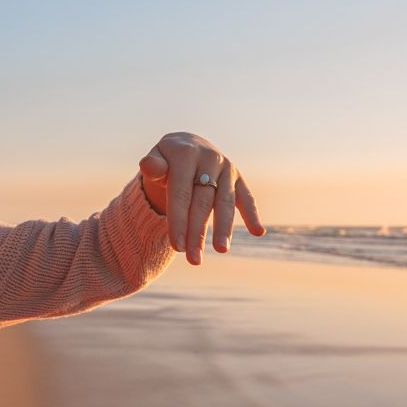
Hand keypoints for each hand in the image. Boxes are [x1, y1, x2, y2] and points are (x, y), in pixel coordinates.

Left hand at [138, 132, 264, 264]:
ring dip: (224, 228)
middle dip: (197, 232)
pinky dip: (252, 214)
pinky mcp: (238, 177)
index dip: (178, 220)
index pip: (181, 193)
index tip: (177, 247)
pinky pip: (246, 197)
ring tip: (221, 250)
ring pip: (225, 202)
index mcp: (186, 154)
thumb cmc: (166, 161)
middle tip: (193, 260)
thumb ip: (152, 166)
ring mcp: (226, 168)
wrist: (187, 146)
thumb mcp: (155, 159)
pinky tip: (258, 232)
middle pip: (202, 202)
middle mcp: (209, 158)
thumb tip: (148, 167)